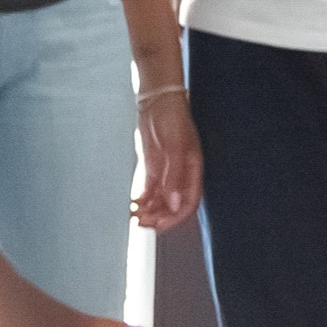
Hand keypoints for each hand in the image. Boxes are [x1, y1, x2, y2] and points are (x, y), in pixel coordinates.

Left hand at [134, 85, 201, 232]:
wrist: (158, 100)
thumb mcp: (174, 146)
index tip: (159, 226)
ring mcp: (168, 172)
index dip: (175, 218)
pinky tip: (132, 206)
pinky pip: (150, 190)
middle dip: (159, 217)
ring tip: (134, 217)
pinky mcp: (155, 167)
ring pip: (160, 200)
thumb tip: (174, 204)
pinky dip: (143, 199)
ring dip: (149, 210)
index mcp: (193, 171)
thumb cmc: (172, 118)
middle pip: (173, 205)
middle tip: (142, 224)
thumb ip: (174, 176)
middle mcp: (182, 175)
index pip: (188, 203)